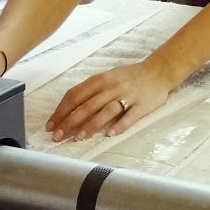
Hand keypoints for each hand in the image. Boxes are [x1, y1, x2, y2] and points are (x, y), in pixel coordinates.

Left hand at [47, 61, 171, 140]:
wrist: (158, 71)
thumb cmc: (129, 77)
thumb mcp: (108, 77)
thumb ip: (91, 91)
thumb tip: (68, 109)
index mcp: (101, 79)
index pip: (76, 94)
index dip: (61, 110)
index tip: (51, 125)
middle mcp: (112, 86)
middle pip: (87, 105)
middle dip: (70, 121)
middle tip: (57, 136)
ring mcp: (128, 95)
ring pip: (106, 111)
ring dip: (91, 125)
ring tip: (78, 138)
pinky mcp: (142, 105)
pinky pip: (129, 116)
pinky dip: (119, 125)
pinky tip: (109, 135)